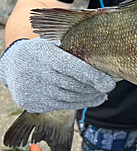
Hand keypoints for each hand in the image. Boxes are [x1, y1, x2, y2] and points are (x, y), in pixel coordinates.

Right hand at [0, 38, 114, 112]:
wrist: (12, 64)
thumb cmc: (42, 51)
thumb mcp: (54, 44)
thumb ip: (75, 51)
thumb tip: (106, 60)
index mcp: (45, 55)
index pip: (73, 68)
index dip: (94, 77)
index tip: (110, 84)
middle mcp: (37, 74)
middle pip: (74, 86)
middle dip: (95, 88)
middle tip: (108, 87)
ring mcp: (34, 91)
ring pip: (70, 99)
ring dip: (90, 98)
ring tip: (102, 94)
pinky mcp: (33, 104)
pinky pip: (62, 106)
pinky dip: (79, 104)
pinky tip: (90, 99)